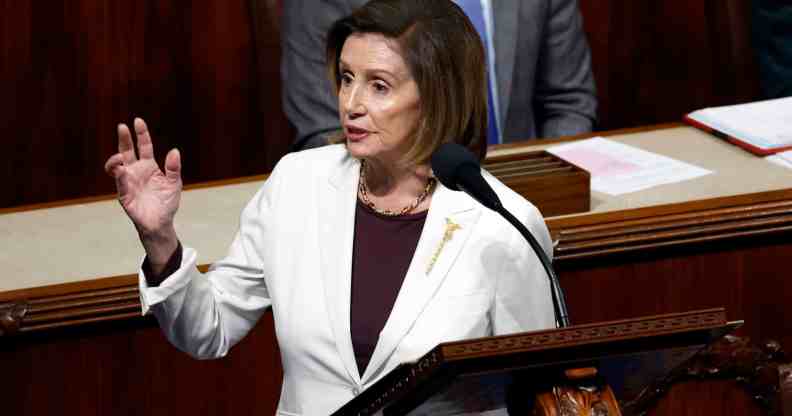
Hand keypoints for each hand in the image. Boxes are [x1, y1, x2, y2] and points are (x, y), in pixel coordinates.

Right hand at [105, 118, 180, 264]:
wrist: (161, 224)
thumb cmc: (166, 203)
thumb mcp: (174, 183)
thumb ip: (174, 168)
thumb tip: (174, 151)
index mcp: (149, 167)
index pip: (144, 146)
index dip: (141, 134)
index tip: (137, 121)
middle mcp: (136, 171)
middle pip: (127, 151)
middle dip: (124, 139)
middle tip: (122, 127)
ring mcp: (129, 182)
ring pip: (117, 165)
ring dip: (116, 158)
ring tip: (120, 157)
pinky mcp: (124, 194)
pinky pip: (119, 182)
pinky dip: (118, 174)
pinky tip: (121, 169)